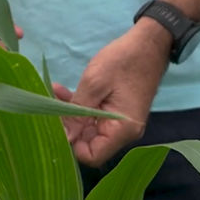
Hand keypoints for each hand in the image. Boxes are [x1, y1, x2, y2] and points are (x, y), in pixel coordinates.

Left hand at [62, 20, 170, 165]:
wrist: (149, 43)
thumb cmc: (123, 61)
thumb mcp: (94, 83)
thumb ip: (76, 112)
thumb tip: (62, 137)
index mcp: (122, 130)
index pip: (92, 156)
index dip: (71, 145)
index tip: (57, 124)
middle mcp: (124, 133)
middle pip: (89, 144)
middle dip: (68, 126)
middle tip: (51, 104)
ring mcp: (121, 123)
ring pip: (88, 130)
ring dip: (71, 114)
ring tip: (56, 92)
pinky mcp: (117, 113)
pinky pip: (95, 119)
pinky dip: (80, 108)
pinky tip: (66, 92)